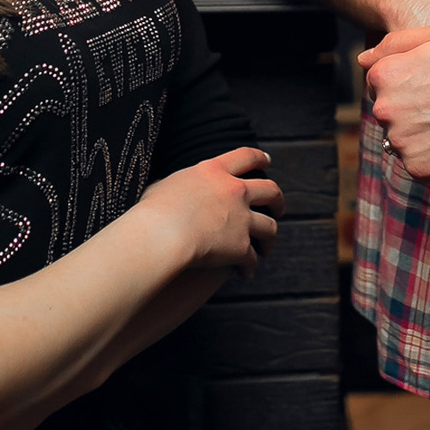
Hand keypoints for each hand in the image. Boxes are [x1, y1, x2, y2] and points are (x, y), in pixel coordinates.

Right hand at [132, 147, 280, 276]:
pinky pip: (252, 258)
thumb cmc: (152, 212)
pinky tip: (245, 273)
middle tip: (278, 208)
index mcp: (214, 171)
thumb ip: (176, 185)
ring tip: (265, 247)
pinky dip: (250, 266)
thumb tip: (170, 188)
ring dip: (269, 238)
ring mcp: (241, 219)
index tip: (267, 161)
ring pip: (269, 227)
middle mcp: (234, 191)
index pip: (245, 156)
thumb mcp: (162, 186)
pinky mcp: (240, 246)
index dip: (259, 158)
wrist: (160, 236)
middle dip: (277, 200)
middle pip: (270, 190)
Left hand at [360, 23, 429, 181]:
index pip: (378, 83)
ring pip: (403, 140)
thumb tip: (364, 59)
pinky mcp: (420, 169)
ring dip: (422, 135)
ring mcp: (402, 141)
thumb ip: (394, 44)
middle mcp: (386, 110)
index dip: (407, 82)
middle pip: (389, 113)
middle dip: (412, 109)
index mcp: (386, 76)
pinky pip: (419, 163)